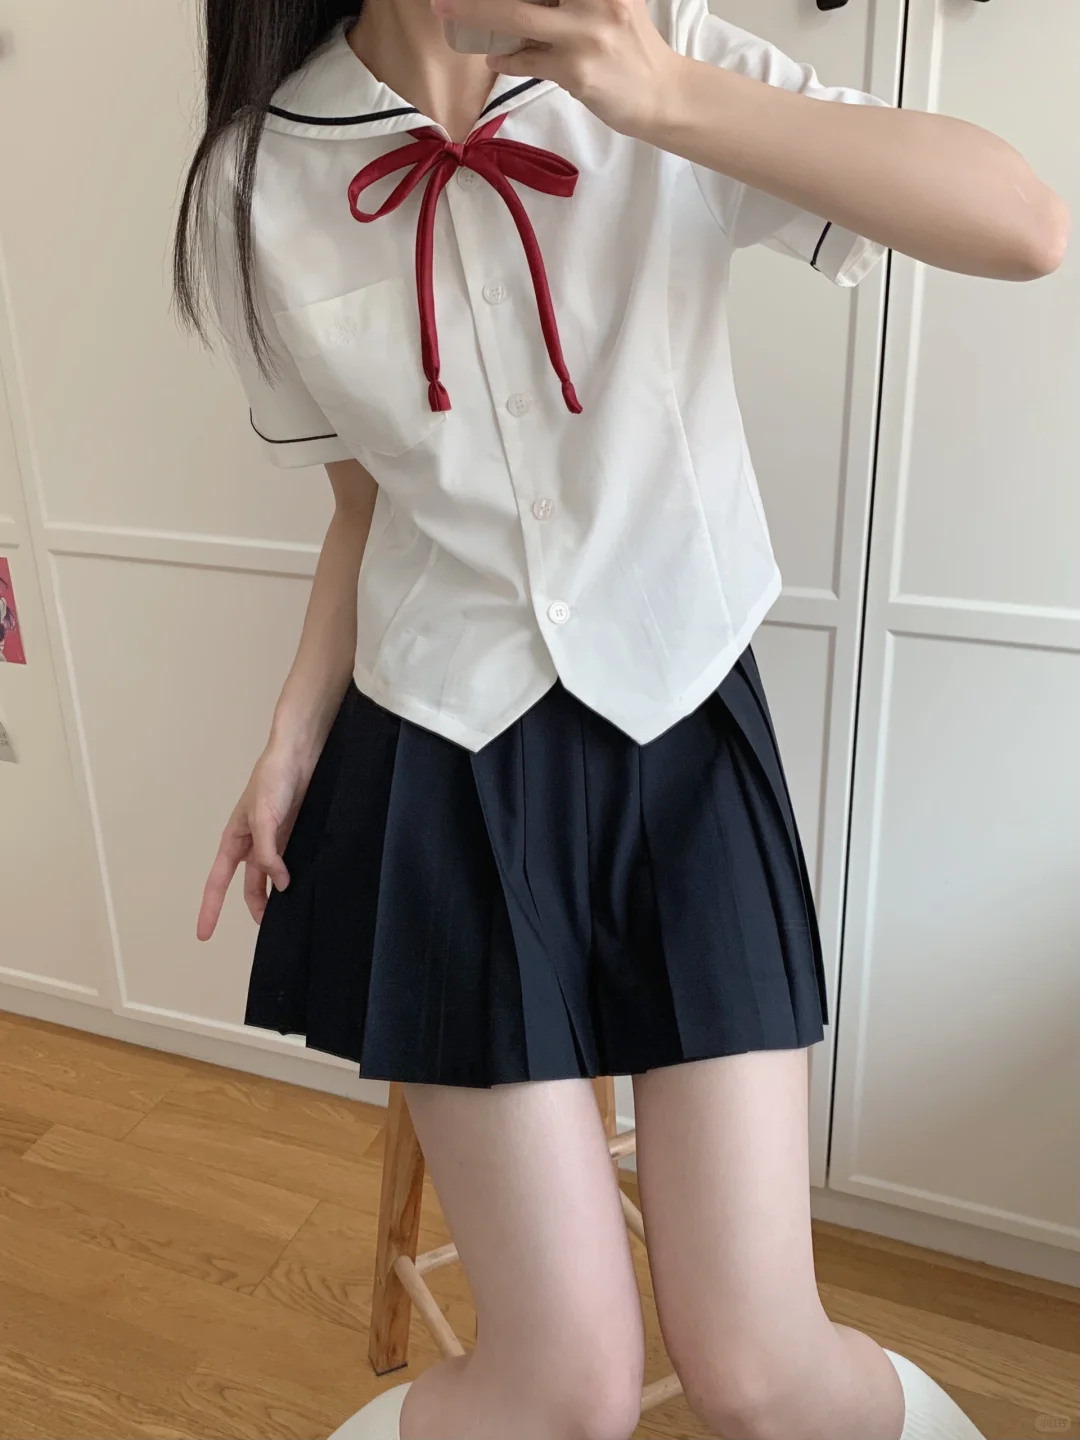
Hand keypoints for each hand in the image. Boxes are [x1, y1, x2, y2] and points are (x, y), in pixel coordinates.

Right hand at [196, 744, 314, 940]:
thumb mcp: (263, 817)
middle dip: (255, 906)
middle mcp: (251, 844)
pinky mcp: (292, 836)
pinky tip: (302, 887)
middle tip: (269, 928)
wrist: (298, 756)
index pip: (217, 882)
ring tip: (288, 914)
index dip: (210, 908)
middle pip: (248, 885)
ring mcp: (273, 841)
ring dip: (275, 895)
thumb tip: (278, 884)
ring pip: (270, 878)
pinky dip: (291, 877)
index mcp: (233, 840)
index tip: (203, 934)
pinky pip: (289, 864)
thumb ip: (267, 852)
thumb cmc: (272, 780)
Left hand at [433, 0, 682, 135]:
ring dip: (475, 14)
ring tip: (447, 10)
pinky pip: (527, 60)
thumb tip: (508, 5)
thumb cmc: (629, 43)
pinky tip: (495, 59)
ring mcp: (586, 33)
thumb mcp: (609, 0)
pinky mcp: (576, 70)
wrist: (660, 93)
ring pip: (517, 18)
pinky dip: (505, 60)